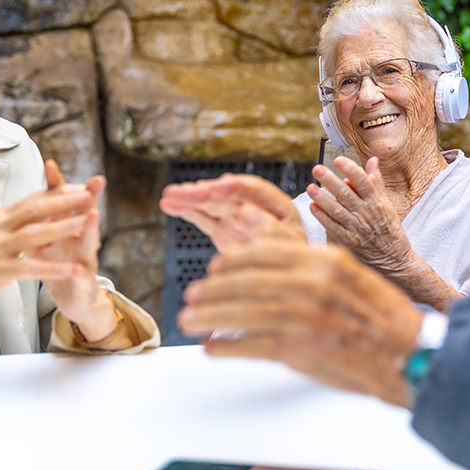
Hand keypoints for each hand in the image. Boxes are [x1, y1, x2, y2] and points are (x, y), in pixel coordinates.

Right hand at [0, 160, 100, 314]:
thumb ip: (12, 224)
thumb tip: (36, 214)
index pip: (32, 199)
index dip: (58, 192)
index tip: (82, 187)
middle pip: (36, 208)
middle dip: (65, 200)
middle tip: (90, 193)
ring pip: (36, 234)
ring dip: (63, 227)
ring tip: (88, 223)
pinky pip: (31, 267)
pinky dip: (54, 267)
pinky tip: (74, 269)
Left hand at [35, 160, 118, 339]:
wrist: (74, 300)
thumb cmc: (60, 267)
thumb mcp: (46, 242)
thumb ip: (39, 222)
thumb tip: (26, 199)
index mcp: (66, 226)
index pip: (60, 201)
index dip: (56, 184)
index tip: (49, 164)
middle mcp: (80, 238)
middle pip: (85, 213)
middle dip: (90, 196)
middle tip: (96, 179)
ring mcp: (85, 258)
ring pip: (89, 241)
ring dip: (92, 227)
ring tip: (94, 213)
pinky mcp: (84, 281)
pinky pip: (82, 274)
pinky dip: (81, 270)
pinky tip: (83, 265)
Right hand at [160, 174, 305, 251]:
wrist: (296, 282)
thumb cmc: (300, 262)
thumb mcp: (293, 248)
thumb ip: (271, 232)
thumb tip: (245, 212)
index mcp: (278, 206)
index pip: (253, 190)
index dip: (233, 187)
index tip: (214, 186)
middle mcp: (255, 207)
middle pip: (226, 195)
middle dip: (203, 193)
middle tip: (180, 193)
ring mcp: (238, 218)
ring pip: (211, 205)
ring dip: (189, 199)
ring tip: (168, 196)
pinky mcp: (225, 231)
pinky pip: (204, 218)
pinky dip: (187, 212)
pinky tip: (169, 204)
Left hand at [178, 239, 422, 406]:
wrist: (410, 355)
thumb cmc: (383, 319)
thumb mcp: (351, 275)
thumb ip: (311, 267)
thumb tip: (270, 263)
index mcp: (324, 260)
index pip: (263, 251)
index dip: (233, 260)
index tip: (214, 268)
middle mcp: (311, 283)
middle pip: (245, 281)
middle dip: (211, 290)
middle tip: (191, 296)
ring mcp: (304, 316)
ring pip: (241, 312)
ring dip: (209, 317)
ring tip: (189, 320)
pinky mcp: (300, 350)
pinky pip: (251, 345)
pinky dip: (227, 347)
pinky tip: (212, 348)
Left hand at [308, 156, 416, 276]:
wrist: (395, 260)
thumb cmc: (390, 230)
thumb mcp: (388, 204)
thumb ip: (377, 182)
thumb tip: (373, 160)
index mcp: (376, 202)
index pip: (363, 182)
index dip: (351, 170)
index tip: (339, 160)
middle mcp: (366, 214)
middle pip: (346, 194)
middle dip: (330, 180)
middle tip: (317, 169)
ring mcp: (357, 228)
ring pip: (337, 210)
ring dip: (322, 198)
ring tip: (310, 187)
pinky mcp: (349, 241)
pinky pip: (333, 227)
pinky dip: (323, 217)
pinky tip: (313, 207)